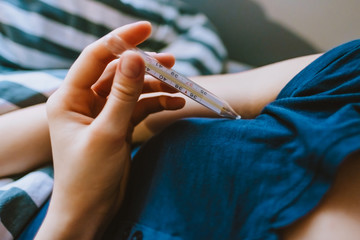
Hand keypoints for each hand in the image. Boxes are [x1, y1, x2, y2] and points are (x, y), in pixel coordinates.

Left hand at [35, 21, 183, 238]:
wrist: (90, 211)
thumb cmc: (88, 177)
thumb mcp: (107, 132)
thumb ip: (123, 95)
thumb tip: (135, 57)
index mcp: (69, 98)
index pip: (95, 57)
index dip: (121, 40)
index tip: (147, 28)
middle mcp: (84, 102)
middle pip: (118, 72)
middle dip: (145, 68)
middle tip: (172, 63)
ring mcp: (103, 114)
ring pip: (132, 90)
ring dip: (155, 88)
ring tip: (180, 89)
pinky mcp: (117, 126)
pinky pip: (139, 107)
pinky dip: (157, 104)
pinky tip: (175, 105)